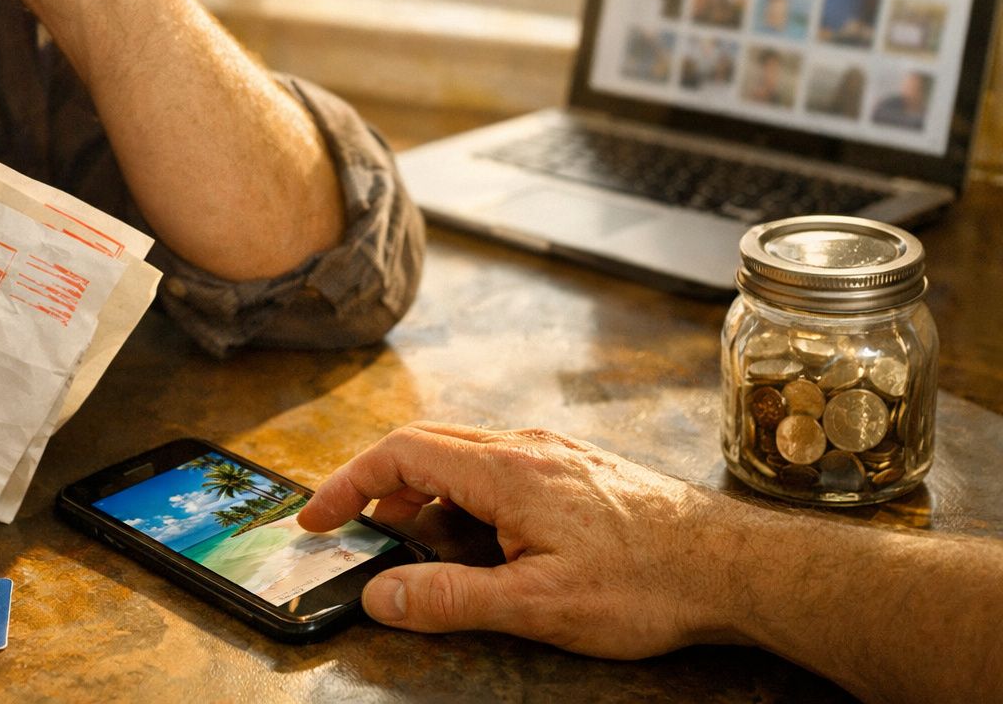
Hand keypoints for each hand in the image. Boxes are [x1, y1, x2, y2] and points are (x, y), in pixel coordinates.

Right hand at [298, 422, 737, 657]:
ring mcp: (552, 453)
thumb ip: (451, 598)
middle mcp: (525, 447)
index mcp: (506, 469)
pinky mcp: (573, 469)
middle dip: (378, 486)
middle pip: (425, 446)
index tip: (317, 517)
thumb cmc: (648, 583)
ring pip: (462, 456)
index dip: (349, 482)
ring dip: (423, 493)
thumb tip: (380, 593)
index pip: (401, 453)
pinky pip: (496, 467)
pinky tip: (476, 538)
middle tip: (350, 530)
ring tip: (411, 543)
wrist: (734, 565)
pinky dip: (462, 496)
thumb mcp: (538, 604)